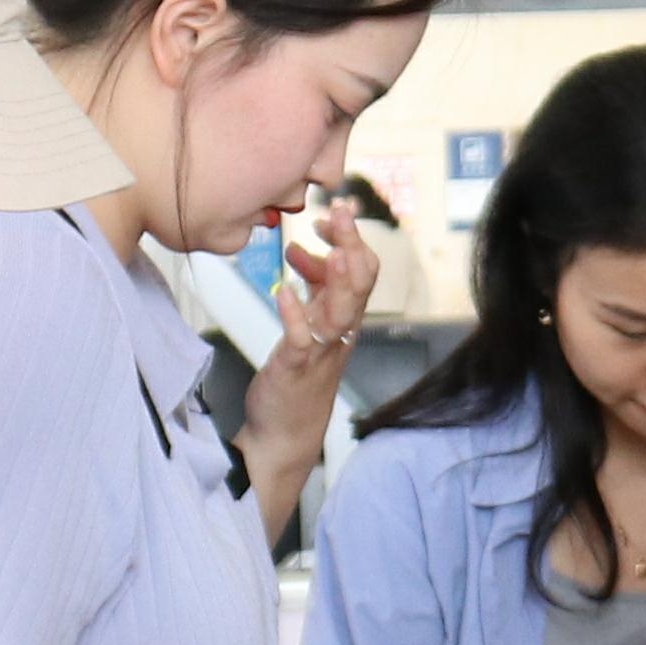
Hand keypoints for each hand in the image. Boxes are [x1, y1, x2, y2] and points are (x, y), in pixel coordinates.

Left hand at [248, 195, 370, 458]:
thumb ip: (313, 290)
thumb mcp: (310, 323)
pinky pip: (300, 339)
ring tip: (328, 248)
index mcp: (344, 318)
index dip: (352, 239)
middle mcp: (339, 332)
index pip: (363, 271)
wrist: (286, 433)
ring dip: (335, 278)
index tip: (331, 214)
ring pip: (341, 310)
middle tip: (339, 211)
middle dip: (351, 244)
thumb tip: (305, 252)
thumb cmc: (298, 377)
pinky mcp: (295, 368)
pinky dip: (294, 315)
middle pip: (358, 283)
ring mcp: (320, 351)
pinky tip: (282, 292)